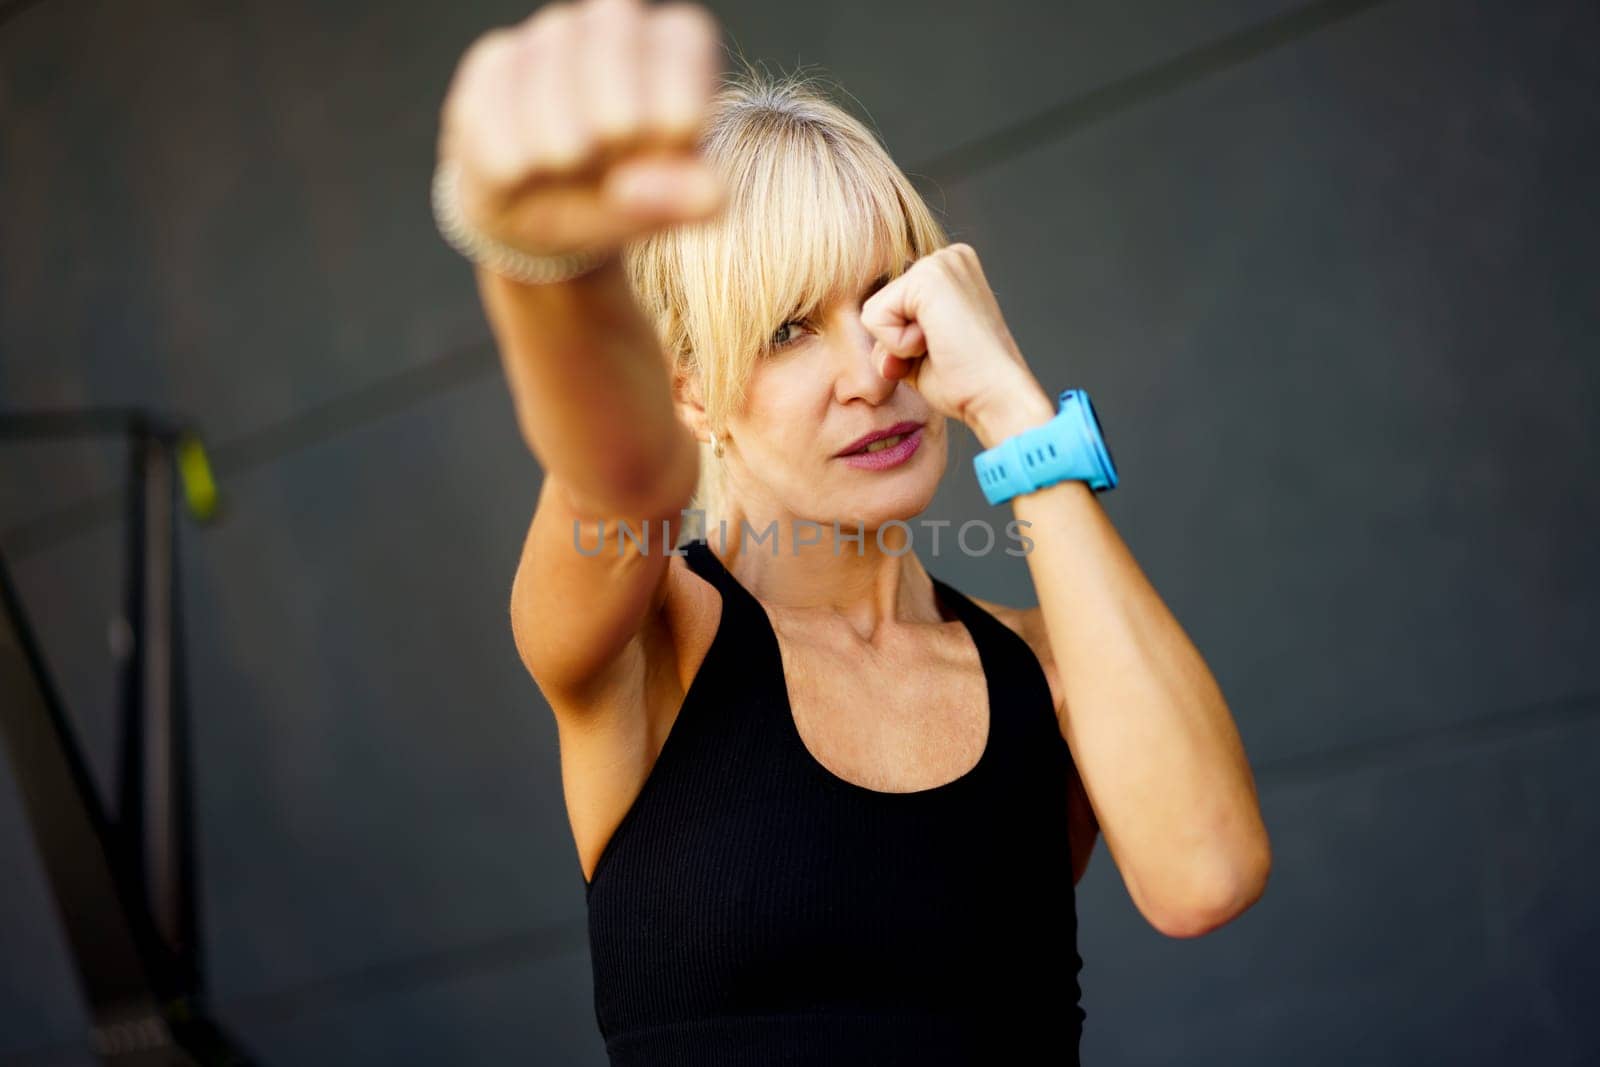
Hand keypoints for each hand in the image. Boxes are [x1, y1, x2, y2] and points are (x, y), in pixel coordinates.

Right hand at [436, 0, 726, 257]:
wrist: (543, 211)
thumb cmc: (624, 195)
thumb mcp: (669, 207)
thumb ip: (694, 200)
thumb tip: (704, 195)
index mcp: (676, 42)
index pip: (683, 45)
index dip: (673, 112)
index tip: (664, 147)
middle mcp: (615, 19)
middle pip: (617, 65)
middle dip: (613, 132)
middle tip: (608, 159)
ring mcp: (551, 33)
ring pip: (553, 93)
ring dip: (561, 154)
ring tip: (566, 167)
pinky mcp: (496, 58)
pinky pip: (500, 118)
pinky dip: (515, 165)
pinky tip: (524, 168)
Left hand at [860, 244, 1053, 446]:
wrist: (997, 397)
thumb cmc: (966, 383)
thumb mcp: (918, 351)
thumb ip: (891, 334)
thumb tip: (860, 332)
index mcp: (950, 271)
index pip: (890, 305)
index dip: (903, 342)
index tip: (944, 352)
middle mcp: (948, 256)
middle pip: (879, 306)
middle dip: (897, 343)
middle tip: (941, 353)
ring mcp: (940, 262)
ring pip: (874, 312)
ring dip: (897, 345)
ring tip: (940, 348)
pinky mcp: (927, 277)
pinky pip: (875, 318)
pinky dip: (897, 345)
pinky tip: (935, 344)